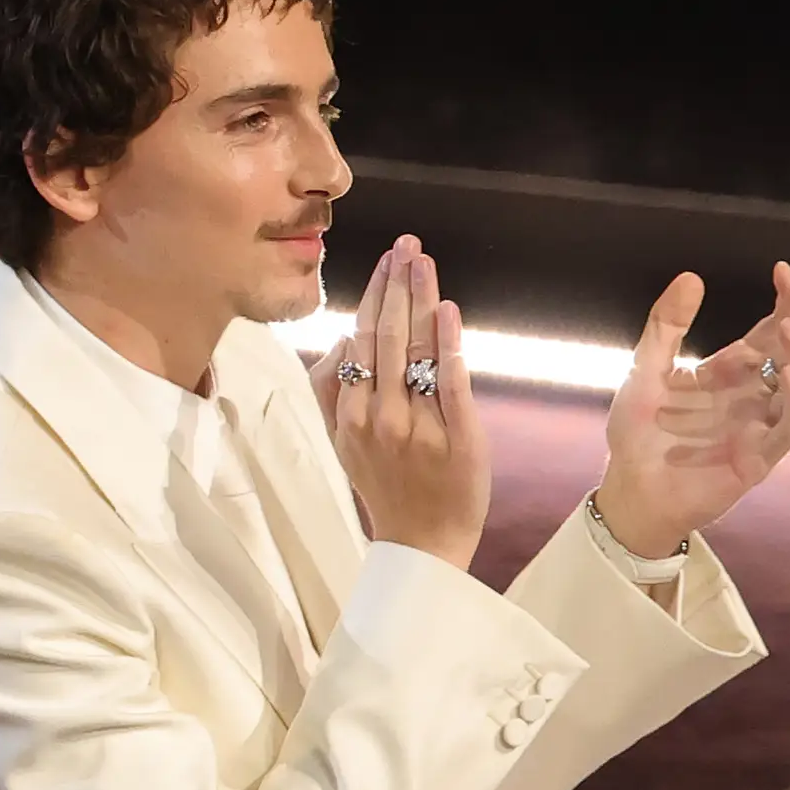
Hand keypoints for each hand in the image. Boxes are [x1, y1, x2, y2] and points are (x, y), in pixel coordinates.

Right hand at [315, 236, 488, 568]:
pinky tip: (447, 310)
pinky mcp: (457, 436)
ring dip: (419, 298)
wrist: (422, 544)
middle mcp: (377, 416)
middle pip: (384, 336)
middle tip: (408, 245)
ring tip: (423, 261)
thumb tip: (342, 339)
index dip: (374, 296)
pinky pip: (451, 381)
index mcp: (348, 415)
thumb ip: (333, 392)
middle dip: (397, 284)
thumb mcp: (341, 443)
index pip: (359, 341)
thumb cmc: (386, 488)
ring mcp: (417, 426)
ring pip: (413, 350)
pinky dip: (448, 342)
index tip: (387, 261)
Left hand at [594, 261, 789, 558]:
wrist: (627, 487)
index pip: (770, 332)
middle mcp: (752, 397)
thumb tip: (691, 277)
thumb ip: (666, 327)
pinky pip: (789, 428)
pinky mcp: (759, 459)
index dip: (784, 302)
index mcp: (731, 373)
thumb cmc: (637, 433)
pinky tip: (789, 374)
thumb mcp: (644, 370)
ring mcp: (759, 427)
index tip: (782, 270)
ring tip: (789, 324)